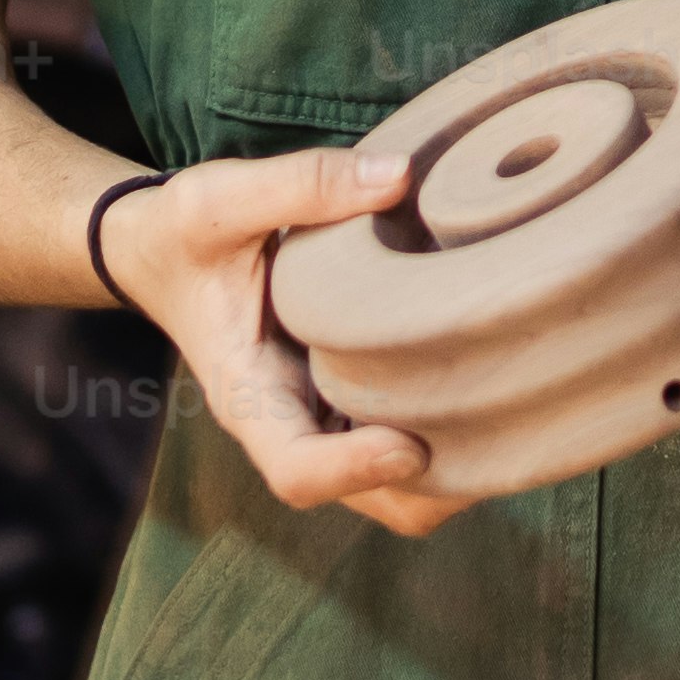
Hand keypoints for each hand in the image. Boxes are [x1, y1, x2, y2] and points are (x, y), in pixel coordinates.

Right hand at [96, 148, 463, 536]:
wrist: (163, 252)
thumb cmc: (186, 232)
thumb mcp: (220, 198)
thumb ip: (302, 183)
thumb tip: (399, 178)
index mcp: (248, 393)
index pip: (296, 470)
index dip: (354, 470)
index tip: (412, 443)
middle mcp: (290, 421)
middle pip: (369, 501)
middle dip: (434, 488)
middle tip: (501, 430)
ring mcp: (325, 417)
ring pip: (399, 487)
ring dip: (457, 465)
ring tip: (516, 405)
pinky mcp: (350, 397)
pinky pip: (406, 443)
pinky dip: (453, 433)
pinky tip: (495, 374)